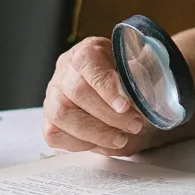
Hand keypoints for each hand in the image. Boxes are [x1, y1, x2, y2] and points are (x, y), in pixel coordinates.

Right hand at [43, 37, 159, 155]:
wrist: (129, 104)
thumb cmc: (134, 84)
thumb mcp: (144, 72)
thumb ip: (145, 73)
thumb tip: (145, 77)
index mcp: (88, 51)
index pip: (88, 61)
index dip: (105, 85)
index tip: (125, 105)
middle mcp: (65, 70)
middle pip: (77, 92)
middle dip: (109, 114)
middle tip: (135, 125)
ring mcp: (53, 95)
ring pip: (61, 115)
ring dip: (95, 132)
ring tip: (121, 139)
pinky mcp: (50, 120)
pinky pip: (55, 134)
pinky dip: (81, 143)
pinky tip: (103, 142)